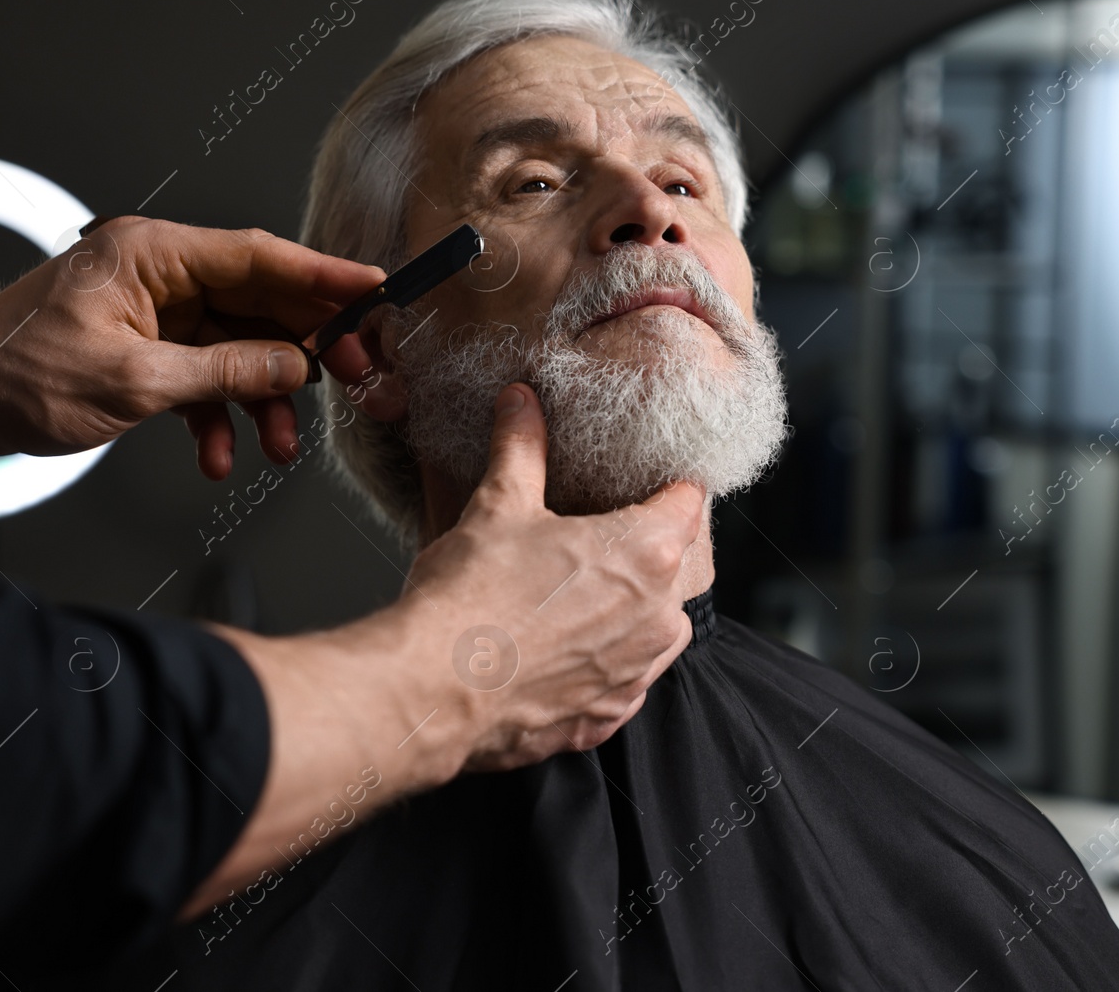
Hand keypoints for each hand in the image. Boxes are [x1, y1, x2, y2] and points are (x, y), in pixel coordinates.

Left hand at [0, 217, 385, 477]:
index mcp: (154, 255)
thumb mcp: (134, 382)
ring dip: (264, 400)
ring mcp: (155, 312)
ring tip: (281, 446)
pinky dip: (220, 417)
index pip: (262, 257)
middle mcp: (160, 275)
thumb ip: (226, 373)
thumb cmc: (14, 375)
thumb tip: (295, 367)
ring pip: (241, 349)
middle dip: (308, 351)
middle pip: (263, 304)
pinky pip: (207, 377)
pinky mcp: (147, 347)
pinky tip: (221, 455)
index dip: (327, 275)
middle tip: (355, 381)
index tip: (377, 291)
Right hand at [425, 384, 703, 770]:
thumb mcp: (498, 504)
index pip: (687, 500)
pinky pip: (622, 679)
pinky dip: (600, 662)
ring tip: (570, 595)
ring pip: (655, 626)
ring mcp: (636, 673)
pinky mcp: (607, 718)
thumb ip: (521, 447)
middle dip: (637, 549)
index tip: (649, 479)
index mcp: (647, 552)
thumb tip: (521, 401)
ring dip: (626, 608)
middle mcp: (659, 616)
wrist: (431, 693)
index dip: (667, 484)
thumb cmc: (470, 597)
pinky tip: (556, 649)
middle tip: (587, 537)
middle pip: (670, 565)